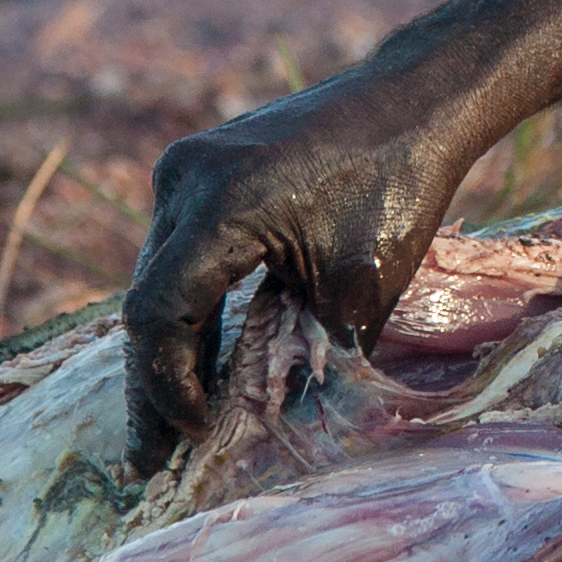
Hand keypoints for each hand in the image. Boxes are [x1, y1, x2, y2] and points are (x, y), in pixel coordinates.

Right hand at [117, 66, 477, 468]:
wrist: (413, 101)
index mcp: (219, 204)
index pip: (161, 313)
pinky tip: (197, 366)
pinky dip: (191, 310)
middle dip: (153, 383)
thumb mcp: (360, 288)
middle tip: (149, 460)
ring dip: (169, 351)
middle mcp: (185, 180)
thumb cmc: (397, 188)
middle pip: (149, 299)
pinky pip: (181, 253)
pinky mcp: (202, 171)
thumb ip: (313, 354)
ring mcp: (188, 170)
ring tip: (167, 428)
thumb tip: (280, 429)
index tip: (195, 434)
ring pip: (160, 278)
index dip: (168, 384)